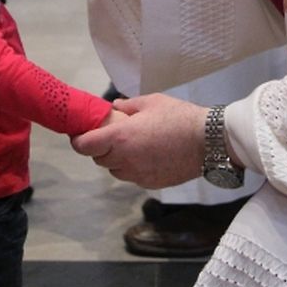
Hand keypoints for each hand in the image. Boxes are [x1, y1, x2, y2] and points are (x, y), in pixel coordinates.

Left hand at [71, 93, 207, 188]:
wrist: (207, 142)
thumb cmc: (178, 117)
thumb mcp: (151, 102)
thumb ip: (127, 106)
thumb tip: (114, 108)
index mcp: (121, 138)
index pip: (85, 146)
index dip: (79, 140)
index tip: (80, 133)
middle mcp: (125, 160)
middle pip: (98, 159)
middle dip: (99, 147)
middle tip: (109, 134)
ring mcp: (138, 175)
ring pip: (114, 170)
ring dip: (115, 159)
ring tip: (130, 144)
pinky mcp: (150, 184)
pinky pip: (132, 176)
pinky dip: (132, 167)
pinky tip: (147, 155)